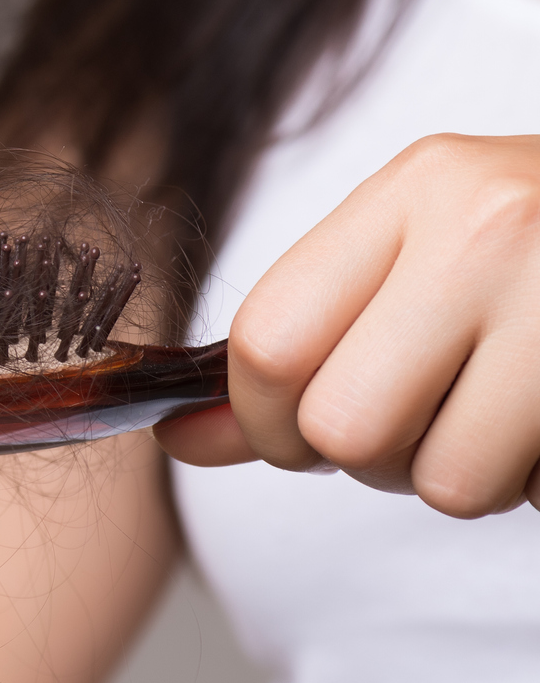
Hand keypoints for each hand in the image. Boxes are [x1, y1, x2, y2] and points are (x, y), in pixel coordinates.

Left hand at [158, 133, 539, 515]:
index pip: (270, 342)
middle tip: (414, 424)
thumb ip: (296, 346)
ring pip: (445, 481)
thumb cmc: (537, 246)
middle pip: (344, 428)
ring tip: (501, 416)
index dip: (262, 420)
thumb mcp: (415, 253)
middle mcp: (490, 230)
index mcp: (418, 188)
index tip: (293, 431)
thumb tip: (178, 438)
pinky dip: (534, 485)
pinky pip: (533, 494)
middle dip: (364, 460)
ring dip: (461, 479)